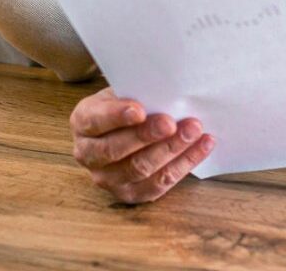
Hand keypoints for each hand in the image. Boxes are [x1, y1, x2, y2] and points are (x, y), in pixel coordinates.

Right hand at [70, 87, 214, 203]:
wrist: (125, 127)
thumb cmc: (127, 104)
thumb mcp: (122, 91)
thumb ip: (136, 92)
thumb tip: (166, 91)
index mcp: (82, 123)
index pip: (95, 121)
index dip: (116, 117)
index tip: (139, 110)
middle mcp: (88, 155)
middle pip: (117, 150)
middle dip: (147, 135)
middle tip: (172, 122)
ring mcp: (108, 179)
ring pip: (140, 168)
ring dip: (171, 149)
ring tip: (194, 130)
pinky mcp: (131, 194)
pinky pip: (160, 183)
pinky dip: (185, 164)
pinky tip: (203, 145)